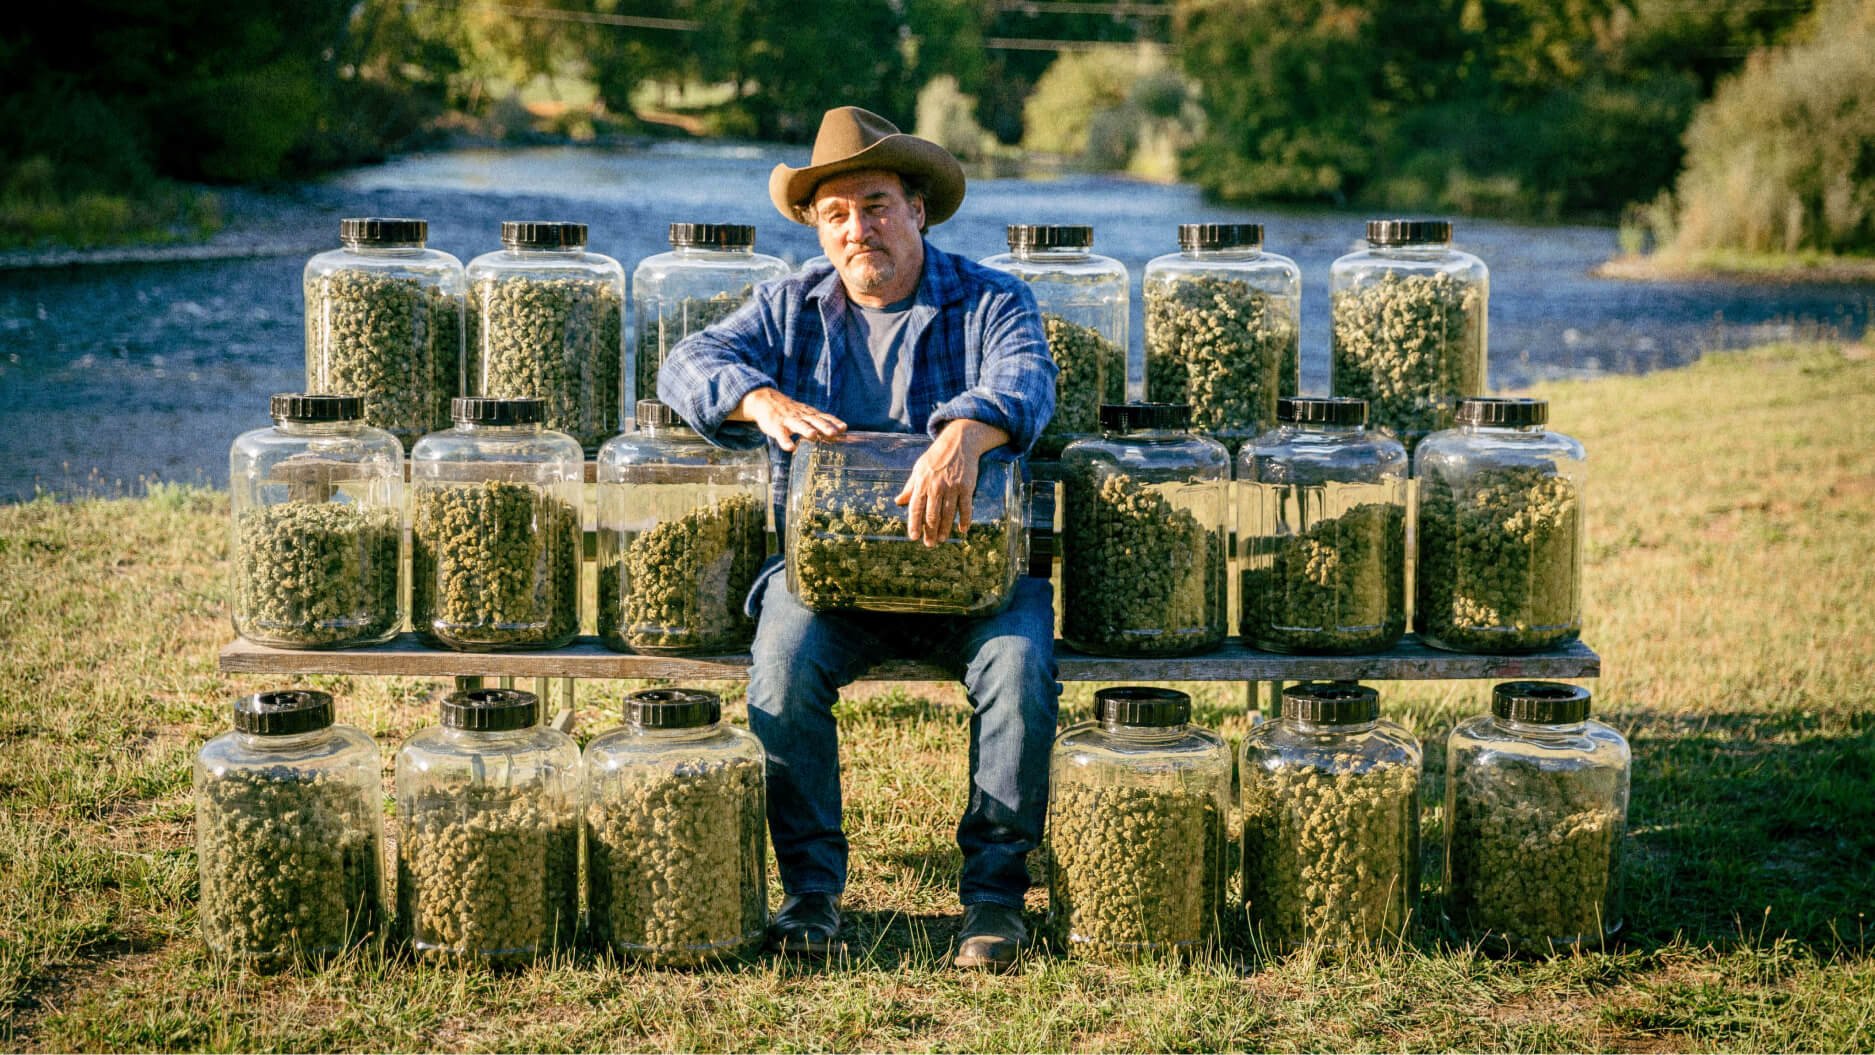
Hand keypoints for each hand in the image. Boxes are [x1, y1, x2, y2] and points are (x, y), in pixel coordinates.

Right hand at [732, 388, 845, 451]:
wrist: (767, 401)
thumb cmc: (791, 412)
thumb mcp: (806, 414)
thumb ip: (820, 422)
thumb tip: (839, 432)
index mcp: (809, 414)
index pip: (824, 417)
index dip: (834, 422)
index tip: (844, 428)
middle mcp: (801, 416)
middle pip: (814, 420)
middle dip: (824, 426)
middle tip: (833, 433)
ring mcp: (788, 420)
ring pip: (798, 424)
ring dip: (806, 429)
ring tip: (813, 435)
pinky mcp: (776, 426)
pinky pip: (781, 434)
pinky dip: (785, 440)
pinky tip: (789, 448)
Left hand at [895, 419, 1008, 545]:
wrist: (959, 442)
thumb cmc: (936, 457)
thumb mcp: (919, 469)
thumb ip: (910, 487)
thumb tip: (898, 501)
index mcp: (922, 483)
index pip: (916, 508)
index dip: (914, 524)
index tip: (913, 537)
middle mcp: (936, 487)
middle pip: (932, 515)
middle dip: (930, 531)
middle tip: (929, 544)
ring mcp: (952, 487)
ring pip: (947, 514)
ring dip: (945, 529)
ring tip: (942, 539)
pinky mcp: (966, 486)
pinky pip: (965, 507)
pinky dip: (964, 520)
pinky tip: (962, 529)